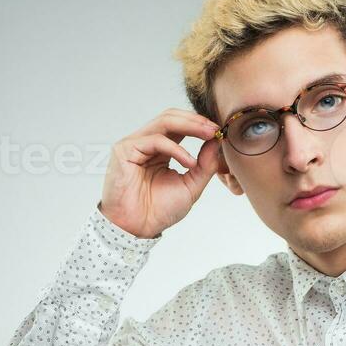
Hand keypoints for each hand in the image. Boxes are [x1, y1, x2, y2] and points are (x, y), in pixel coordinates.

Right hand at [98, 108, 224, 238]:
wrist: (138, 228)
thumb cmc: (159, 211)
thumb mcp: (191, 186)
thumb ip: (204, 165)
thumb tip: (216, 142)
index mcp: (161, 150)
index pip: (179, 126)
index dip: (199, 125)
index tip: (219, 131)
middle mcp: (146, 144)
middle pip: (171, 118)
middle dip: (196, 120)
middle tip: (215, 128)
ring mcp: (135, 144)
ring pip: (164, 122)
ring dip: (189, 126)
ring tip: (209, 134)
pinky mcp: (125, 150)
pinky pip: (156, 140)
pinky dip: (176, 149)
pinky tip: (189, 162)